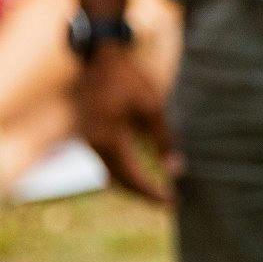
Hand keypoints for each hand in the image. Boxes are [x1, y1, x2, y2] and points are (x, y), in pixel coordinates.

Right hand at [76, 40, 176, 203]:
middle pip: (119, 182)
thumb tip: (175, 170)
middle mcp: (94, 145)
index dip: (152, 193)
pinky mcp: (86, 134)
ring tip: (154, 190)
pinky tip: (136, 171)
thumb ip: (163, 139)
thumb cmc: (128, 79)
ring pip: (109, 173)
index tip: (171, 203)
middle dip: (141, 194)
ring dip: (130, 184)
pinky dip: (120, 171)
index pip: (133, 178)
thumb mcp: (152, 107)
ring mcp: (87, 140)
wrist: (97, 58)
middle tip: (166, 202)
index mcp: (109, 140)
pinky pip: (103, 161)